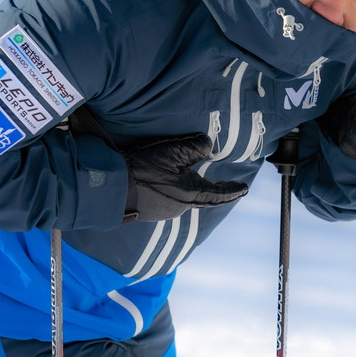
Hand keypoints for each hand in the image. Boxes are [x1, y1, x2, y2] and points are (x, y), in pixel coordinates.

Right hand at [122, 134, 248, 221]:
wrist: (110, 188)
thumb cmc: (143, 169)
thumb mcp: (172, 152)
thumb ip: (194, 147)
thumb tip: (208, 144)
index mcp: (191, 194)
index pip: (220, 193)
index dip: (233, 190)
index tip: (245, 188)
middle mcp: (181, 207)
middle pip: (203, 197)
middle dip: (215, 192)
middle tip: (226, 186)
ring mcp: (164, 211)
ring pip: (186, 199)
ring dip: (192, 189)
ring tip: (195, 180)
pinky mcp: (150, 210)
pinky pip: (170, 200)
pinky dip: (175, 191)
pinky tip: (168, 184)